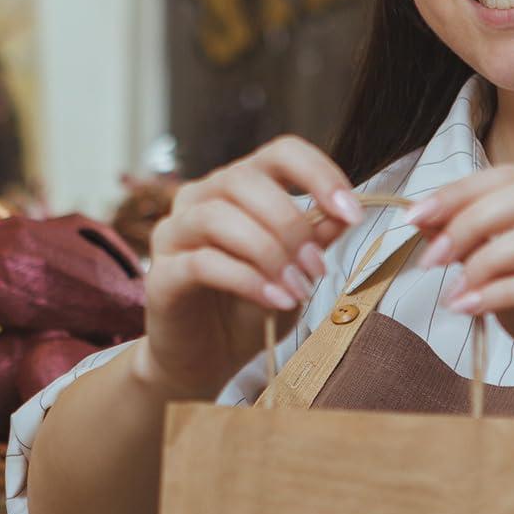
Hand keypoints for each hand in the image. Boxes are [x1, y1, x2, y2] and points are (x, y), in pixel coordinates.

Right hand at [140, 136, 362, 399]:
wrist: (207, 361)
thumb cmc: (249, 309)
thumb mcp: (295, 272)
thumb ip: (315, 240)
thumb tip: (344, 213)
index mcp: (239, 186)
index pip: (280, 153)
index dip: (318, 174)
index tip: (352, 213)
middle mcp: (201, 197)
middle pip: (245, 180)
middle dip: (291, 224)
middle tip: (317, 268)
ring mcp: (174, 232)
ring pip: (218, 217)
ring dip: (269, 252)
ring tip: (297, 289)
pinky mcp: (161, 273)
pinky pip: (202, 262)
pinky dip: (247, 280)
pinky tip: (276, 301)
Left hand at [408, 167, 513, 417]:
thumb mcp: (503, 268)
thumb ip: (472, 238)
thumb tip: (421, 217)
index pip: (513, 176)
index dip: (459, 192)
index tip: (414, 218)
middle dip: (470, 222)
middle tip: (430, 258)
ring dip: (486, 261)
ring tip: (453, 290)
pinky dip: (503, 294)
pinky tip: (470, 308)